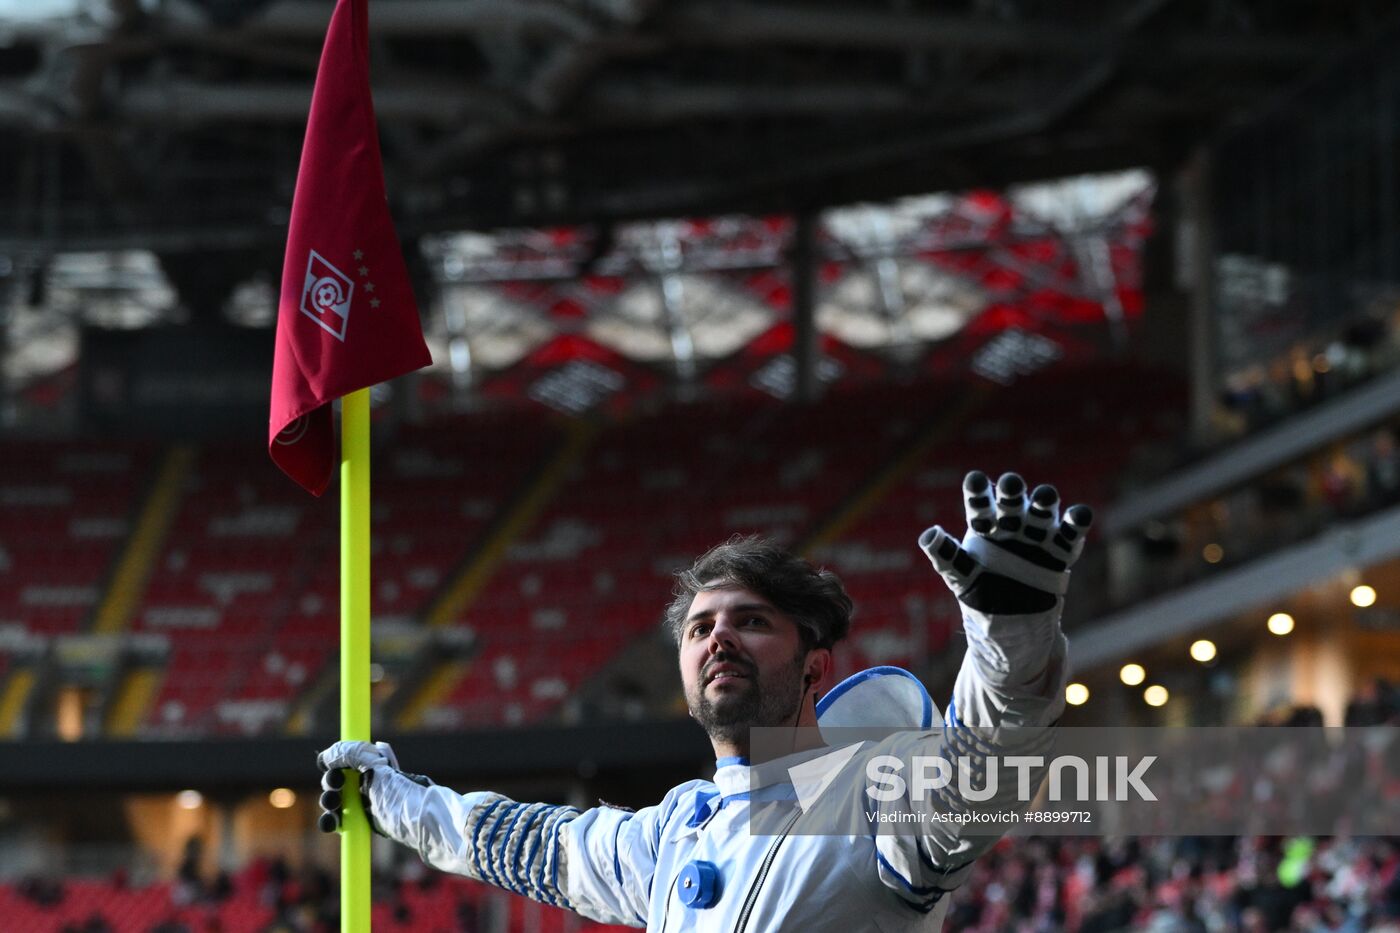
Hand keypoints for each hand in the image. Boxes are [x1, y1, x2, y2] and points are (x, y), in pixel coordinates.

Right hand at [315, 740, 399, 832]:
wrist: (412, 817)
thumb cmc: (397, 787)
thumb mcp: (373, 762)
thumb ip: (348, 753)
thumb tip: (324, 757)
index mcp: (370, 763)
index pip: (342, 760)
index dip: (333, 763)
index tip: (330, 766)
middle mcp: (365, 782)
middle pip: (334, 781)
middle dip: (330, 783)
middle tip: (337, 786)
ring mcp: (362, 803)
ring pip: (333, 801)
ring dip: (328, 801)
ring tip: (334, 804)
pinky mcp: (359, 823)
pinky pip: (336, 822)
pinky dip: (329, 821)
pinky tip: (330, 822)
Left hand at [919, 471, 1092, 614]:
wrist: (1010, 624)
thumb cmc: (980, 594)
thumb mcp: (960, 577)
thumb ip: (947, 556)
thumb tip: (928, 535)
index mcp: (984, 527)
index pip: (979, 506)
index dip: (978, 492)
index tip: (974, 479)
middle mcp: (1011, 526)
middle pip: (1012, 504)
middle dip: (1011, 493)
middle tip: (1010, 482)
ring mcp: (1036, 537)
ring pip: (1042, 515)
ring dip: (1044, 503)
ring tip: (1046, 495)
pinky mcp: (1058, 553)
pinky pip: (1069, 537)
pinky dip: (1076, 524)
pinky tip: (1081, 514)